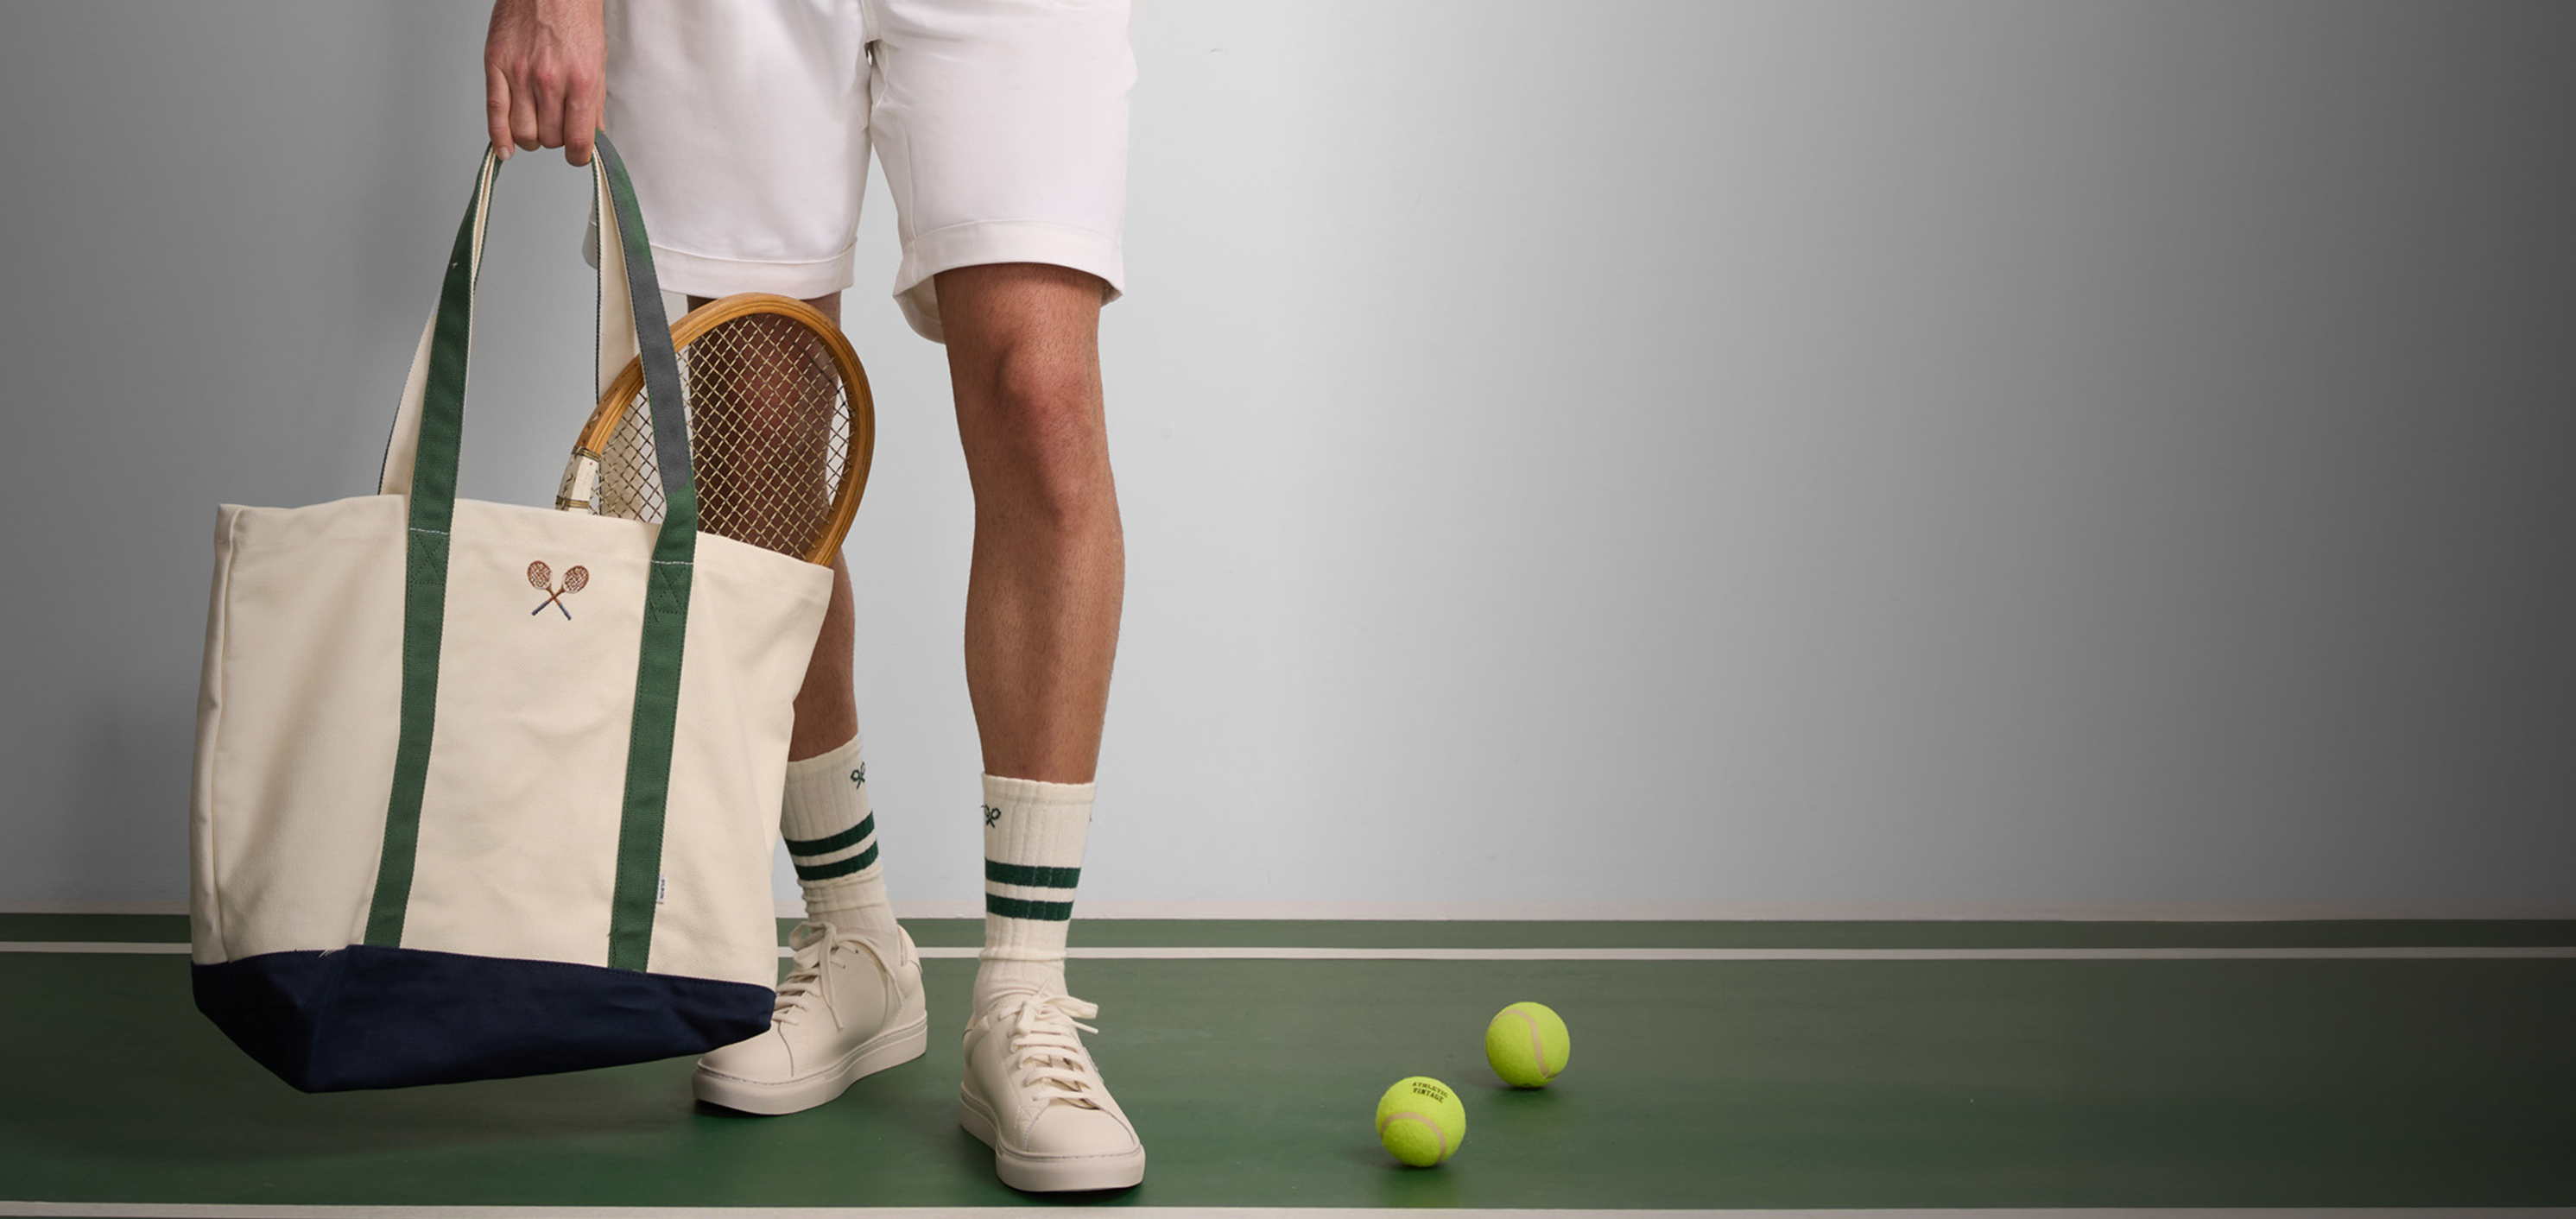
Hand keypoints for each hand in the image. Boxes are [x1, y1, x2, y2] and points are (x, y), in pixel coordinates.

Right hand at [484, 0, 604, 164]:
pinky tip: (506, 149)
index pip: (578, 139)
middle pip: (549, 138)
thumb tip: (593, 134)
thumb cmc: (575, 15)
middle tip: (558, 127)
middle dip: (556, 139)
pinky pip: (494, 113)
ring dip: (532, 138)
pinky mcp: (496, 65)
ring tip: (537, 127)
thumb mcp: (598, 60)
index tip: (577, 155)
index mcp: (581, 80)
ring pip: (523, 132)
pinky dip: (499, 138)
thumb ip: (594, 101)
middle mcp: (549, 80)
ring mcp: (519, 73)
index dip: (578, 155)